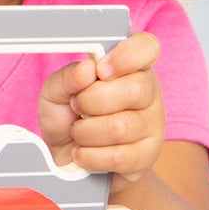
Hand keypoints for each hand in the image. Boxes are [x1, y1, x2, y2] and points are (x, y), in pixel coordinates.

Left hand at [37, 31, 165, 183]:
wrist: (70, 161)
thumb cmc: (68, 119)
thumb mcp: (56, 93)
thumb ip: (67, 77)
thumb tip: (87, 69)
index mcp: (130, 67)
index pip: (146, 47)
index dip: (126, 56)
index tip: (100, 69)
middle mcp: (148, 92)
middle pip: (134, 89)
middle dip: (91, 100)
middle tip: (77, 106)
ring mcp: (152, 125)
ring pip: (121, 127)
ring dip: (86, 132)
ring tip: (78, 131)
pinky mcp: (147, 156)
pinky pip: (118, 157)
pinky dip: (90, 156)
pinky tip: (82, 152)